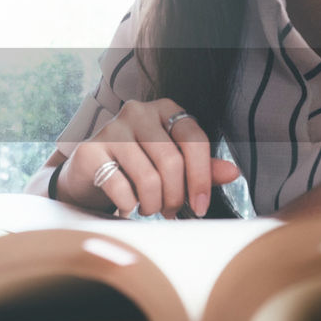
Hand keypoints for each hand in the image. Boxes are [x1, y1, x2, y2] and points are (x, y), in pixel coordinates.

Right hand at [56, 99, 239, 217]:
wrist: (87, 174)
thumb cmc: (136, 168)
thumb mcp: (172, 165)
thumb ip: (201, 168)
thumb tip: (233, 172)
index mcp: (164, 109)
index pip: (194, 138)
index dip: (202, 177)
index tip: (201, 206)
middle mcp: (137, 111)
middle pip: (172, 160)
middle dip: (175, 196)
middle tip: (170, 212)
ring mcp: (111, 128)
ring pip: (148, 178)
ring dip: (152, 204)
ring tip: (149, 209)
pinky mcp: (90, 151)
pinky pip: (121, 188)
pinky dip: (129, 206)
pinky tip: (126, 206)